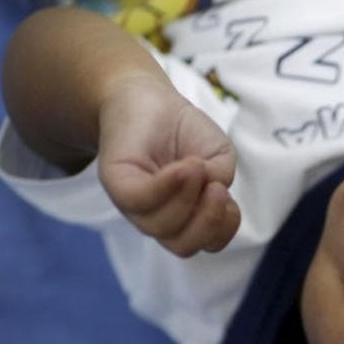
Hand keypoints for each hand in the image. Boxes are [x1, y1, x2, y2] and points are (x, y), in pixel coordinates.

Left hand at [97, 73, 239, 256]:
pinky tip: (184, 166)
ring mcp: (134, 205)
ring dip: (188, 198)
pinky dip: (167, 186)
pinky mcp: (116, 183)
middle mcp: (157, 217)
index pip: (207, 243)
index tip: (227, 194)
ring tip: (196, 166)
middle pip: (183, 246)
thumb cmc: (185, 131)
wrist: (150, 97)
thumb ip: (223, 176)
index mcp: (186, 218)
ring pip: (161, 227)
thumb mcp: (219, 154)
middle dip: (208, 222)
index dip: (224, 227)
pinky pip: (140, 199)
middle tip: (217, 189)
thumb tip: (209, 186)